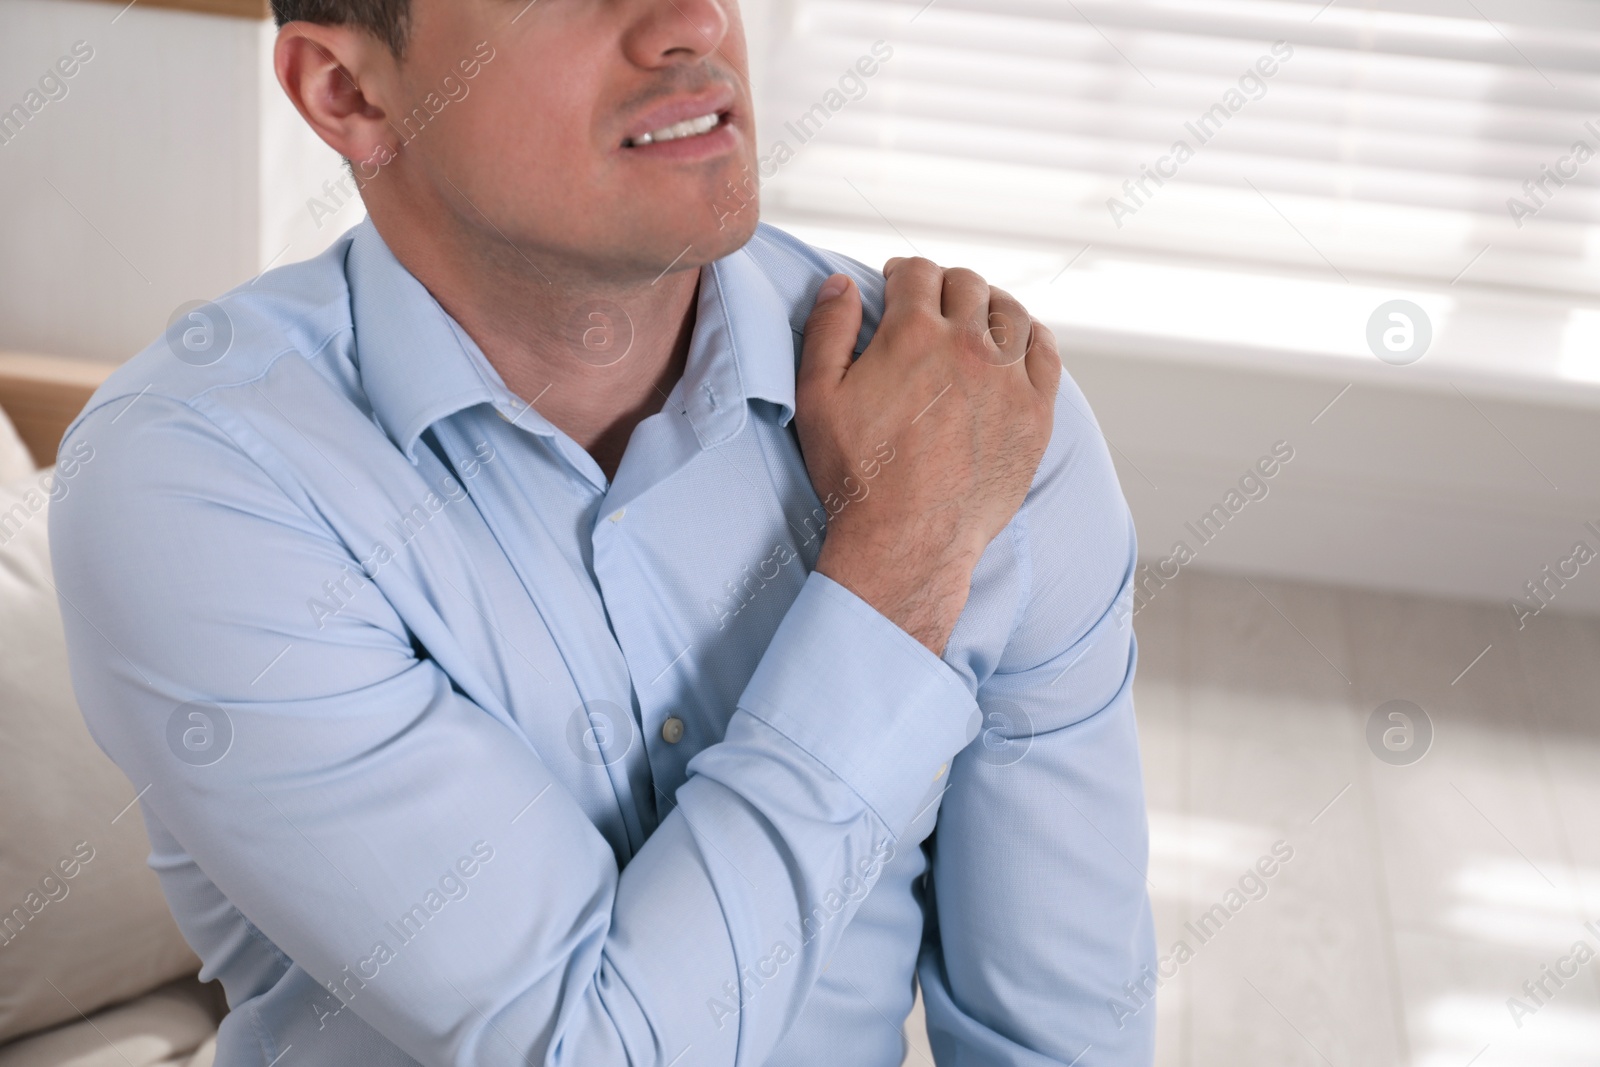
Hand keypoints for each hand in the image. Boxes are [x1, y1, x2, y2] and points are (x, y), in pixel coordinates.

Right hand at [795, 258, 1060, 655]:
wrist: (908, 540)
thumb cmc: (857, 475)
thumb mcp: (817, 398)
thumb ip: (828, 331)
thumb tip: (841, 284)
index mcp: (913, 334)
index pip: (918, 271)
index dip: (903, 271)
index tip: (897, 284)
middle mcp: (968, 346)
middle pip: (966, 284)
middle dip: (944, 285)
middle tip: (931, 303)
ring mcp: (1009, 379)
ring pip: (1010, 311)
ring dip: (988, 305)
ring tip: (973, 318)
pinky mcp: (1036, 413)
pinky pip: (1045, 353)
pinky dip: (1030, 337)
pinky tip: (1014, 344)